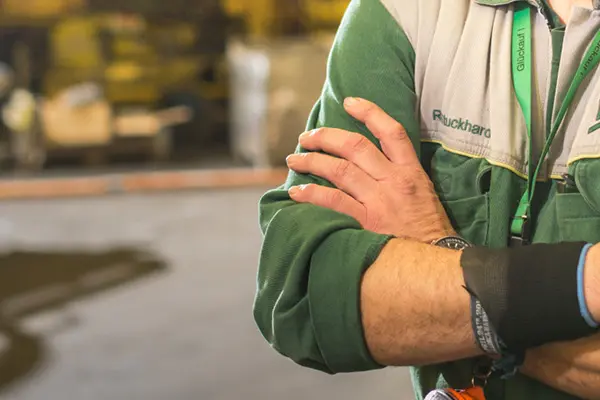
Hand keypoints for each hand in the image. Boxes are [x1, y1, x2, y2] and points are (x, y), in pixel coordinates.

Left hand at [286, 97, 454, 242]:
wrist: (434, 262)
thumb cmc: (428, 231)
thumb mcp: (424, 194)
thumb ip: (400, 176)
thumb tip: (371, 163)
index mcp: (411, 172)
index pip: (391, 131)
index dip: (369, 112)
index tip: (349, 102)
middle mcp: (394, 181)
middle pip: (355, 147)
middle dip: (326, 137)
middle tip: (306, 137)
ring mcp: (379, 201)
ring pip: (340, 170)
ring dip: (312, 161)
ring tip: (294, 159)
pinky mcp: (367, 222)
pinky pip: (333, 202)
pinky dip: (312, 194)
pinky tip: (296, 192)